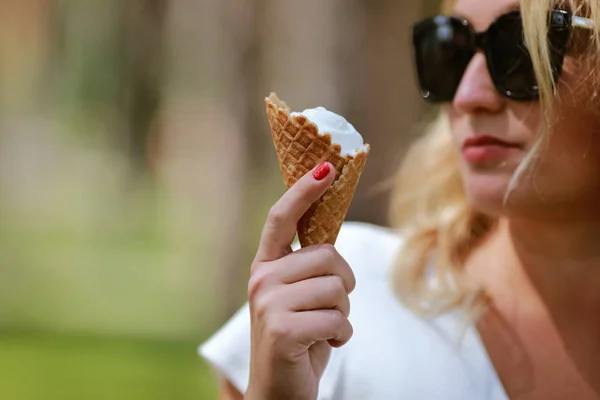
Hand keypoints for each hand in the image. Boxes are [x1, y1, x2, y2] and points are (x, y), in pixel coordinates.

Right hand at [245, 162, 355, 399]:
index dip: (304, 190)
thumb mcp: (301, 297)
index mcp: (265, 267)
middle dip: (344, 284)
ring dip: (343, 314)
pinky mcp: (282, 329)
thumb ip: (309, 266)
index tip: (328, 167)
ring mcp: (268, 304)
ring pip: (337, 289)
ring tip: (323, 330)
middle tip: (332, 307)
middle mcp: (261, 279)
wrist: (279, 392)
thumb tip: (331, 235)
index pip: (282, 218)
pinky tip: (323, 346)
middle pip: (328, 256)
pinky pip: (338, 319)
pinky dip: (342, 336)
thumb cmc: (298, 338)